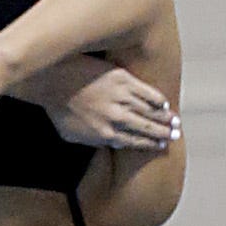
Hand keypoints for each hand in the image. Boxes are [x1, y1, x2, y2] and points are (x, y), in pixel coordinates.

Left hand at [46, 59, 178, 151]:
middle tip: (175, 135)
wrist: (50, 79)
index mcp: (105, 135)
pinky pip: (146, 91)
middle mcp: (116, 119)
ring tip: (175, 121)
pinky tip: (164, 102)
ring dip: (165, 118)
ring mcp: (120, 98)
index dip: (150, 145)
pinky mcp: (121, 79)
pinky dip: (157, 98)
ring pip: (150, 111)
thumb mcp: (71, 135)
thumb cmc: (56, 107)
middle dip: (163, 133)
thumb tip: (110, 143)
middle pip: (147, 128)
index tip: (162, 146)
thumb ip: (93, 142)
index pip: (135, 142)